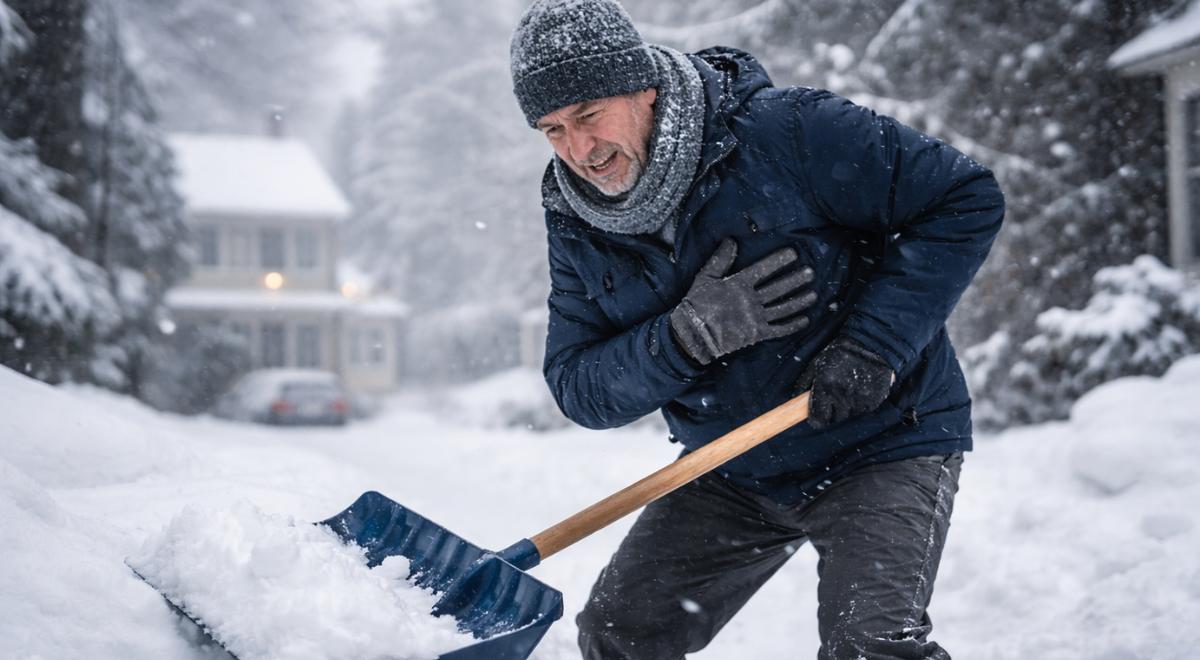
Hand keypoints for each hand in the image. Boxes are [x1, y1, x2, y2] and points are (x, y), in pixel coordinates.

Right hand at [670, 238, 815, 364]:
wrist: (693, 334)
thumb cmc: (697, 304)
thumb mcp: (705, 278)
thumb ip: (720, 260)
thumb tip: (731, 241)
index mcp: (738, 284)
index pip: (763, 269)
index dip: (779, 261)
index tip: (793, 254)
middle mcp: (750, 300)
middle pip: (778, 288)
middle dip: (796, 280)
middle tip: (811, 273)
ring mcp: (755, 318)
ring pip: (782, 308)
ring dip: (799, 301)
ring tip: (814, 295)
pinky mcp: (756, 334)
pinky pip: (778, 329)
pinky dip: (792, 325)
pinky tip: (804, 319)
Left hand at [797, 336, 893, 428]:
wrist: (868, 345)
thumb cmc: (839, 353)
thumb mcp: (816, 364)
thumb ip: (805, 383)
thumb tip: (796, 400)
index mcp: (826, 385)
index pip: (819, 418)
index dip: (817, 418)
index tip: (818, 415)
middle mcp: (842, 394)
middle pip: (834, 419)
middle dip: (832, 411)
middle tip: (834, 398)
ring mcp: (859, 398)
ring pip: (849, 415)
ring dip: (846, 407)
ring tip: (848, 390)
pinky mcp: (873, 400)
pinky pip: (862, 411)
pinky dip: (860, 404)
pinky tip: (859, 390)